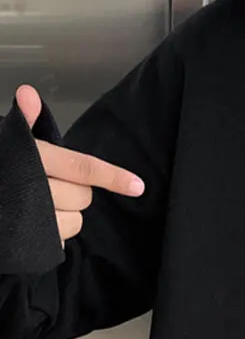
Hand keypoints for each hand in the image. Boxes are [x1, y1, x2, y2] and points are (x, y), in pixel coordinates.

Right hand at [15, 85, 145, 246]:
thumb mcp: (3, 141)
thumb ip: (22, 123)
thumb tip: (28, 94)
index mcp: (35, 159)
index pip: (83, 168)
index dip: (113, 177)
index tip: (138, 186)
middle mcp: (35, 189)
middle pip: (83, 198)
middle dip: (76, 194)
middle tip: (54, 186)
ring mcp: (30, 219)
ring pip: (73, 223)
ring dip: (65, 217)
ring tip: (42, 208)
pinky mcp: (24, 242)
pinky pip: (56, 244)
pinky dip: (52, 236)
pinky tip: (36, 226)